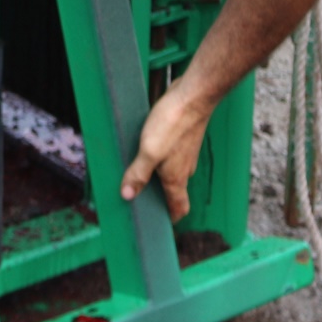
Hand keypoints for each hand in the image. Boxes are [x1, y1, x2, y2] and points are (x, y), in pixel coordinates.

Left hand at [121, 78, 217, 220]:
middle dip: (162, 198)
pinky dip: (163, 158)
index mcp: (176, 179)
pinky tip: (150, 147)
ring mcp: (186, 153)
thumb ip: (138, 174)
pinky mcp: (184, 138)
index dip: (171, 218)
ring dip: (161, 176)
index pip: (179, 208)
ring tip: (141, 173)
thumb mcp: (149, 151)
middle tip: (143, 198)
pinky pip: (174, 155)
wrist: (193, 97)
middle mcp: (185, 169)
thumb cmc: (173, 124)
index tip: (161, 224)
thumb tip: (127, 196)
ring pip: (175, 172)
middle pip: (176, 191)